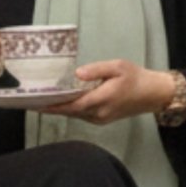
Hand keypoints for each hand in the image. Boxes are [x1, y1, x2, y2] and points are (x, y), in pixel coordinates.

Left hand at [42, 60, 173, 124]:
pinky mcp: (102, 119)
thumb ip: (97, 70)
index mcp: (101, 99)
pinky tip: (61, 102)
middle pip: (70, 112)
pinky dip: (70, 109)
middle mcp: (99, 113)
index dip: (53, 106)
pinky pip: (82, 115)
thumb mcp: (118, 67)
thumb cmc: (136, 77)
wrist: (153, 94)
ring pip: (75, 114)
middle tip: (32, 100)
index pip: (72, 106)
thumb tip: (77, 74)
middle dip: (51, 108)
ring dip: (59, 109)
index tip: (36, 104)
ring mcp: (101, 118)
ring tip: (41, 100)